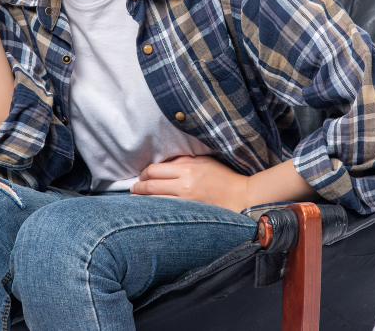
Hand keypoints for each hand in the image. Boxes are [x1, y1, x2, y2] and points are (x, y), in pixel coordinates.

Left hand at [130, 155, 250, 213]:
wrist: (241, 196)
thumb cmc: (222, 177)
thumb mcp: (203, 161)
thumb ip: (182, 161)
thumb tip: (162, 164)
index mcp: (187, 169)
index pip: (154, 170)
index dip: (144, 173)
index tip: (141, 176)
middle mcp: (184, 185)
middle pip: (151, 185)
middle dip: (138, 188)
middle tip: (133, 189)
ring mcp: (186, 201)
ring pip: (155, 201)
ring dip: (142, 200)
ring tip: (136, 200)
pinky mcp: (190, 213)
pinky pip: (166, 211)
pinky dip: (154, 210)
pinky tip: (149, 210)